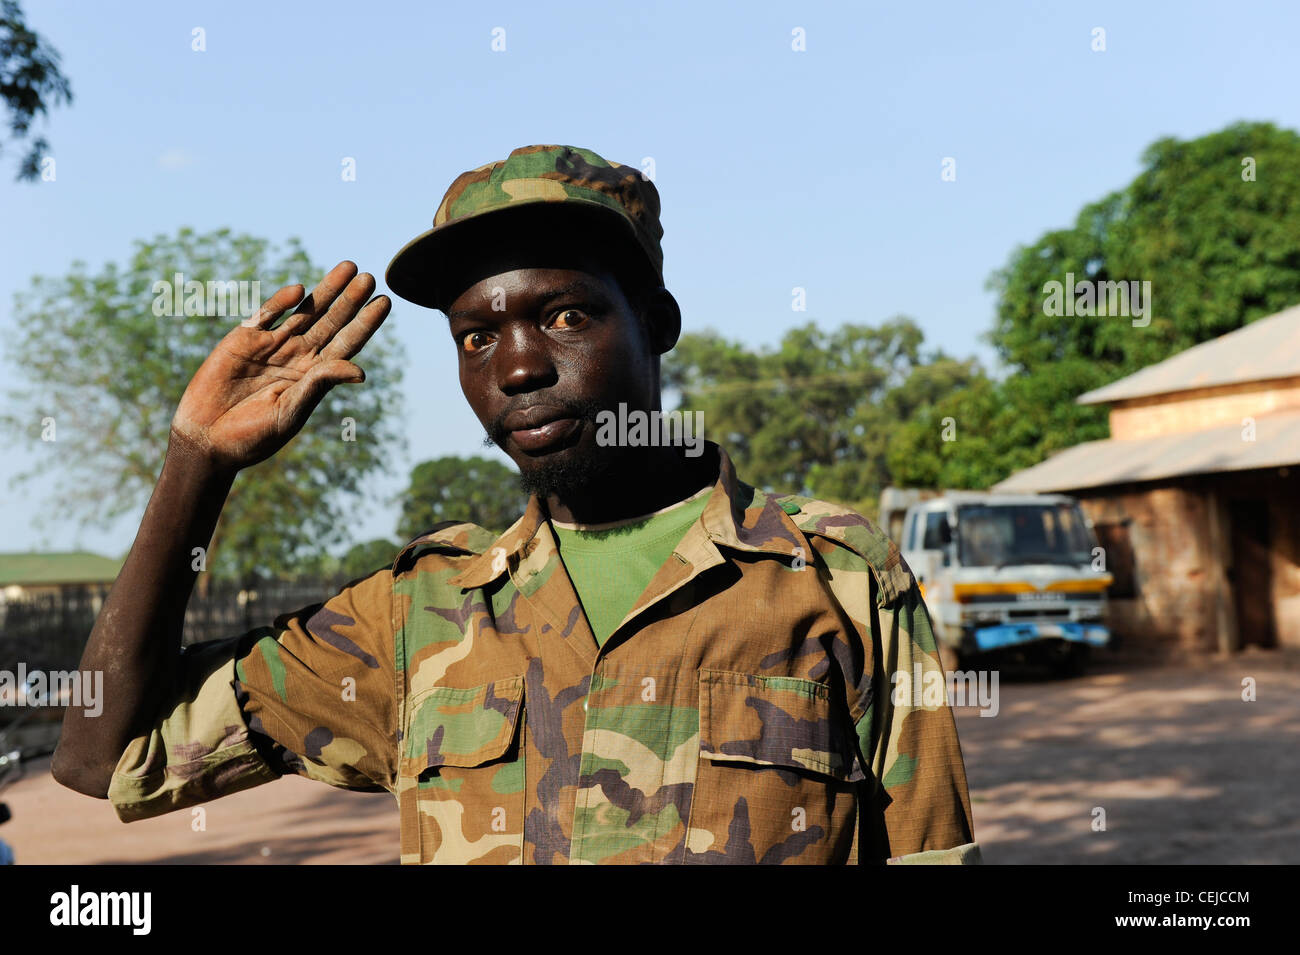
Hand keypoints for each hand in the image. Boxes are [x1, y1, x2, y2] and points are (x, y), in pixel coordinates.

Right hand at [170, 261, 390, 470]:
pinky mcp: (243, 340)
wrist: (208, 440)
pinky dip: (281, 302)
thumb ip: (319, 385)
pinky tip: (299, 291)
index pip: (346, 343)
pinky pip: (267, 315)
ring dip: (326, 291)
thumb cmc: (253, 436)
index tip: (384, 302)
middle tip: (371, 278)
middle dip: (350, 300)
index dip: (365, 323)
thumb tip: (361, 371)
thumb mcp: (291, 411)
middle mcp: (298, 357)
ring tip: (349, 268)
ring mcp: (272, 345)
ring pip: (304, 312)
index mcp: (314, 377)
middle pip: (330, 322)